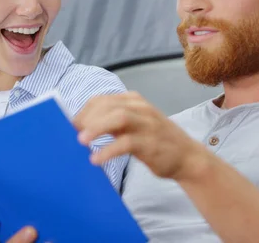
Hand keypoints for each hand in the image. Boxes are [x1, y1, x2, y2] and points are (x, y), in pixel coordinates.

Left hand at [74, 91, 208, 181]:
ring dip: (96, 128)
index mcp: (133, 101)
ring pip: (117, 117)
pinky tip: (96, 159)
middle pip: (107, 105)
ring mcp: (147, 124)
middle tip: (72, 134)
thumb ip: (111, 123)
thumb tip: (80, 127)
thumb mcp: (133, 126)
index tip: (71, 125)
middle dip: (87, 118)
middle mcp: (140, 108)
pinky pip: (126, 143)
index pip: (102, 100)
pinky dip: (108, 150)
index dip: (84, 112)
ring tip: (81, 141)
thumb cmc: (155, 141)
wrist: (188, 157)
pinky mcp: (151, 142)